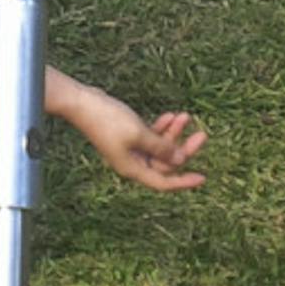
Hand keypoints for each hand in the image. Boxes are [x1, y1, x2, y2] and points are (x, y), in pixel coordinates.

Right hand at [67, 88, 206, 191]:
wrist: (82, 103)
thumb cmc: (108, 120)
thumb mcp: (140, 134)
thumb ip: (162, 148)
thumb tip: (180, 159)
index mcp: (132, 168)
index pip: (162, 182)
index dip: (183, 182)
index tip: (202, 177)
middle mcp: (131, 162)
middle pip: (164, 162)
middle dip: (183, 148)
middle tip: (201, 134)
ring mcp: (129, 149)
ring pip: (159, 147)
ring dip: (173, 133)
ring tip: (184, 116)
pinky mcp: (127, 136)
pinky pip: (150, 136)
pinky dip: (161, 128)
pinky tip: (170, 116)